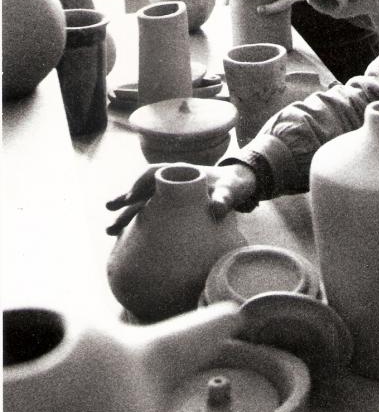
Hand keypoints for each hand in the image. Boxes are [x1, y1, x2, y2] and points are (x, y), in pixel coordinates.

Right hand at [105, 162, 257, 234]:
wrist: (237, 188)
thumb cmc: (232, 185)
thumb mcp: (230, 190)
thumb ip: (224, 198)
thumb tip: (216, 210)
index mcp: (179, 171)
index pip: (152, 173)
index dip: (139, 184)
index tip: (130, 197)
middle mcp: (169, 182)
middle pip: (141, 191)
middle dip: (124, 202)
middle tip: (108, 213)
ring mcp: (168, 196)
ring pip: (142, 205)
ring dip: (126, 217)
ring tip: (109, 231)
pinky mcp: (171, 210)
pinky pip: (152, 216)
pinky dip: (140, 226)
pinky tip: (127, 239)